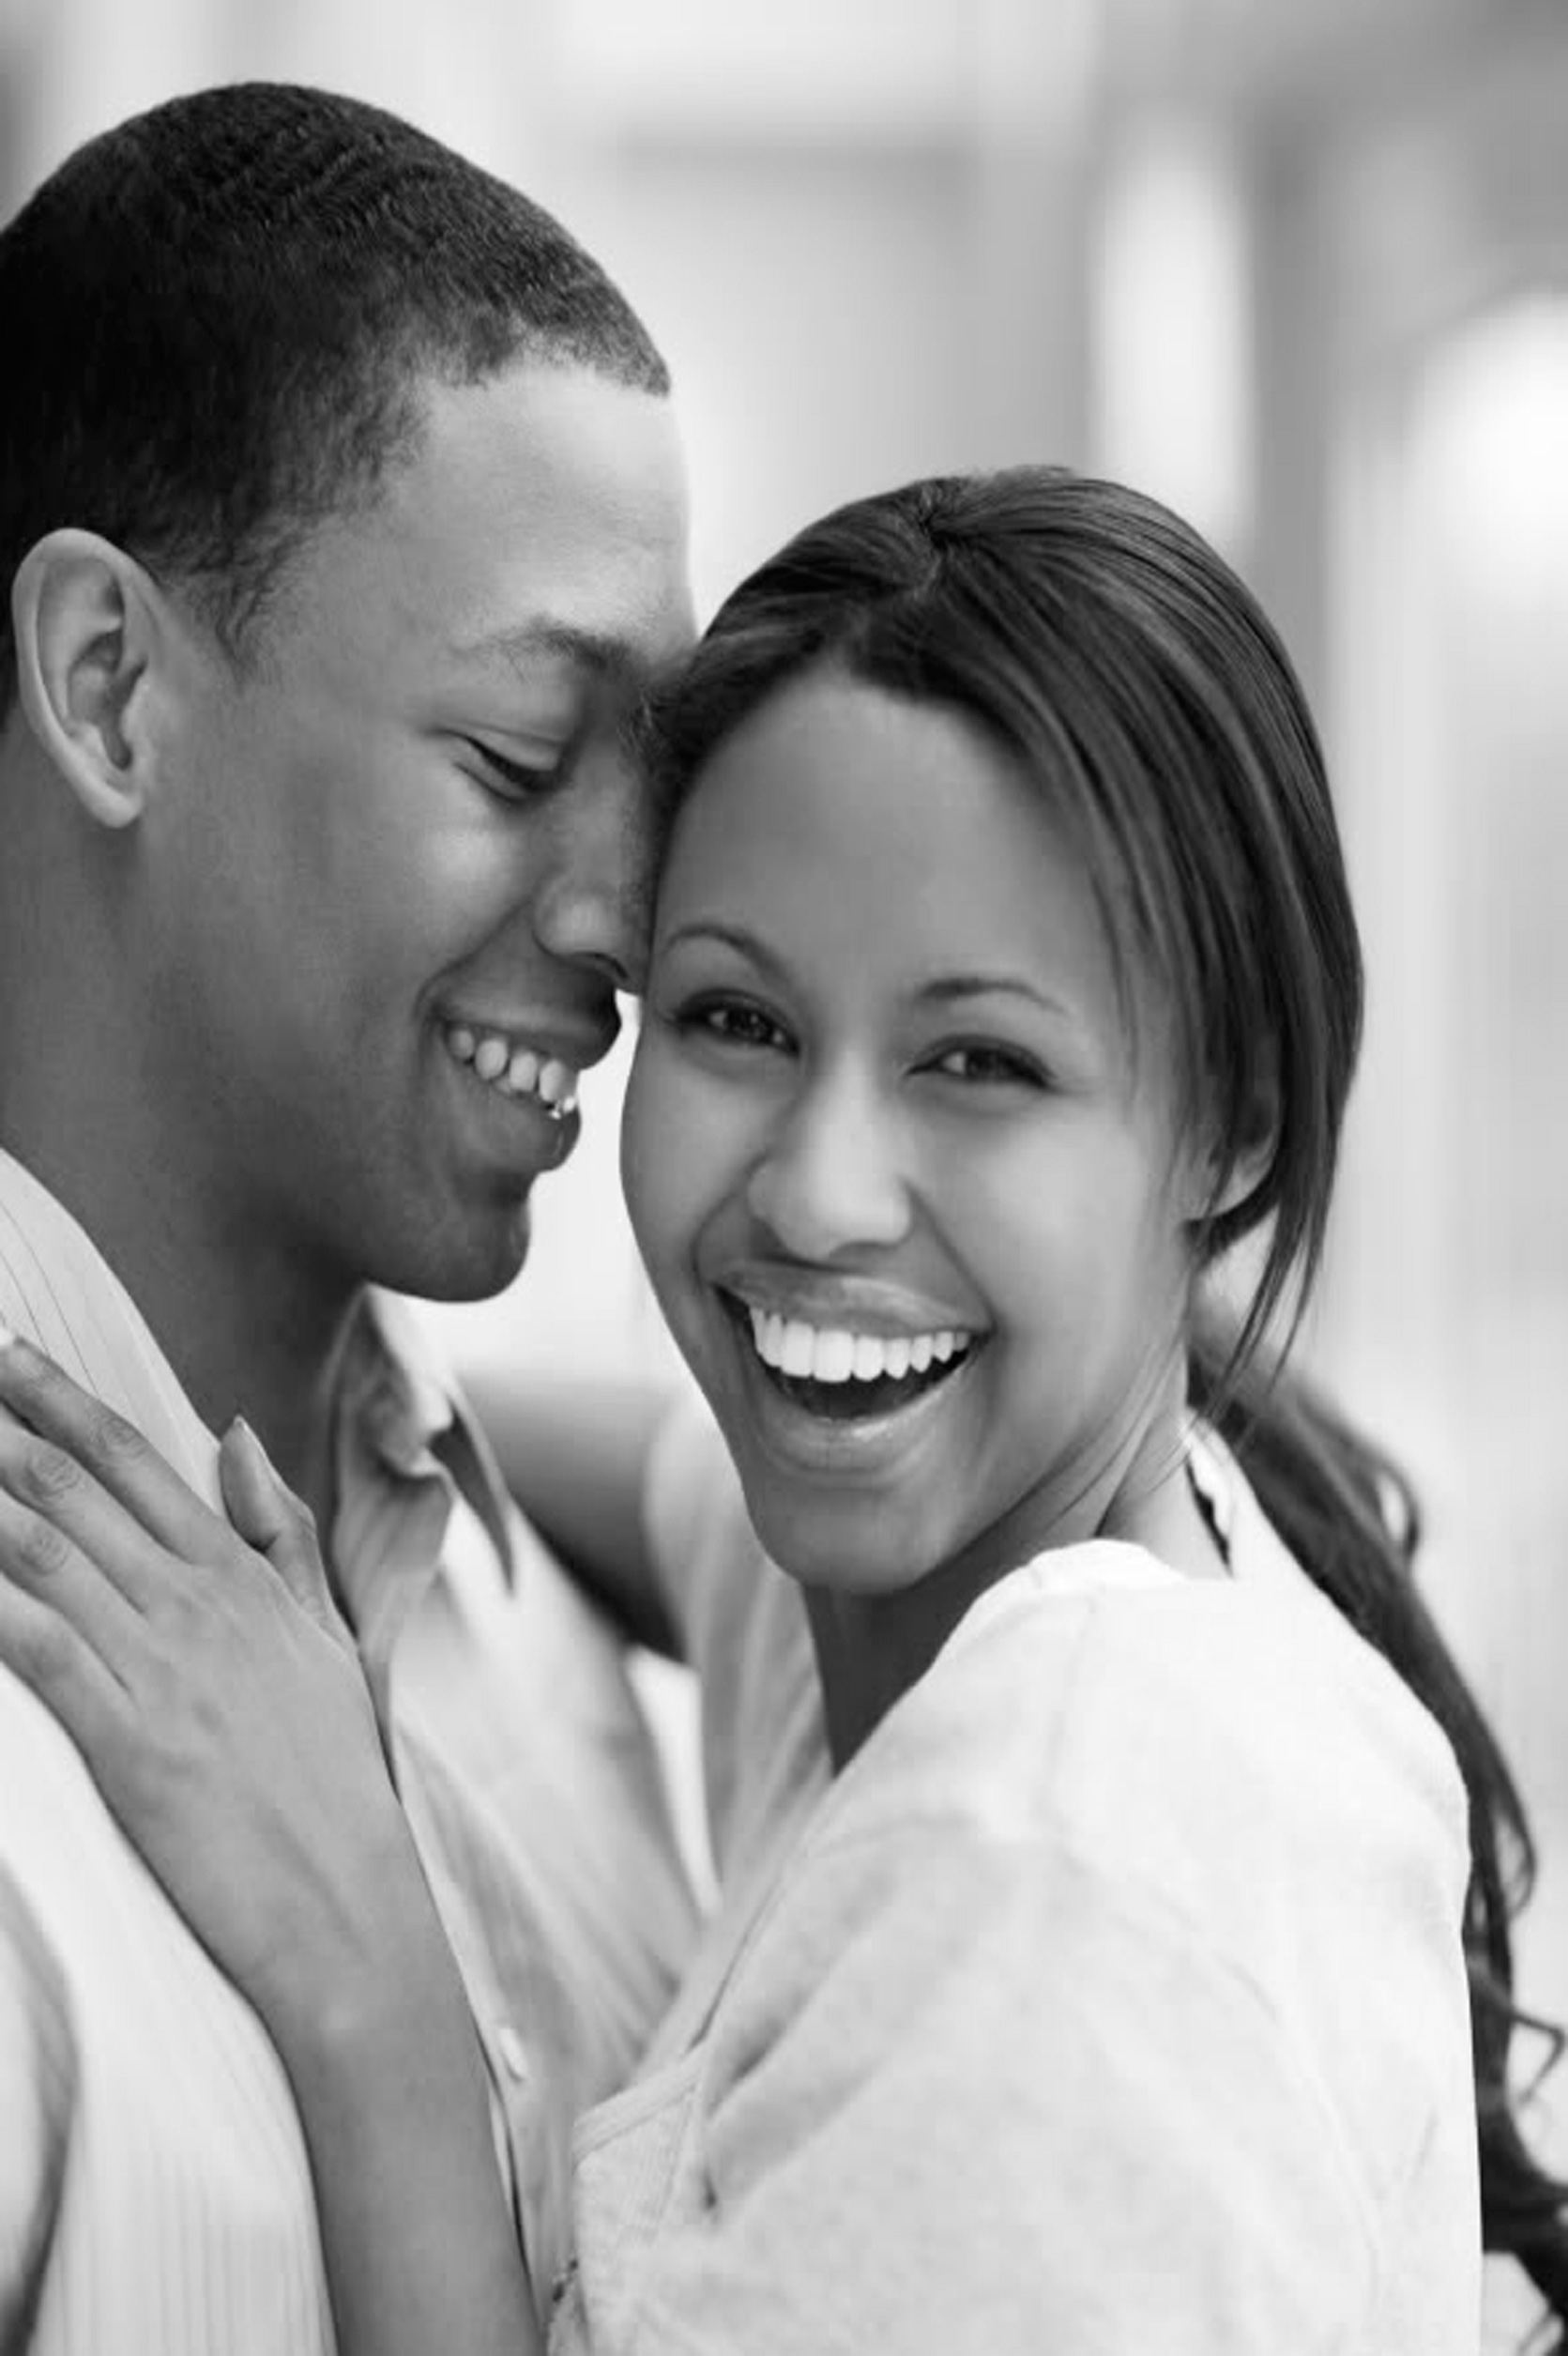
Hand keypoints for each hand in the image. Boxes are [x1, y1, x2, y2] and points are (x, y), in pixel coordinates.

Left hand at [0, 1329, 427, 2055]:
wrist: (347, 1903)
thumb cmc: (334, 1775)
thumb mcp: (326, 1636)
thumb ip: (279, 1532)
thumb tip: (236, 1434)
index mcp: (240, 1575)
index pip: (134, 1461)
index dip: (60, 1401)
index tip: (9, 1355)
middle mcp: (197, 1604)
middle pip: (73, 1490)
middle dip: (1, 1429)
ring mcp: (163, 1669)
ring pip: (43, 1554)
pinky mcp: (129, 1742)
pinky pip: (37, 1648)